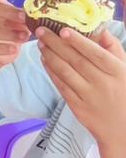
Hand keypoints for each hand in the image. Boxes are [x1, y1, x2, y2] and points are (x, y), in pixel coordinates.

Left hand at [37, 25, 125, 145]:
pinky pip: (61, 87)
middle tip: (41, 30)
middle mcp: (103, 84)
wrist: (123, 129)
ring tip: (40, 43)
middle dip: (56, 44)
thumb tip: (100, 28)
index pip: (95, 54)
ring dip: (50, 56)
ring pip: (65, 73)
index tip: (63, 30)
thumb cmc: (125, 93)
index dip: (78, 42)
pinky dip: (51, 72)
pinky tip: (45, 60)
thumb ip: (114, 49)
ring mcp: (89, 97)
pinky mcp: (78, 108)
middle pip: (76, 61)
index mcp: (117, 72)